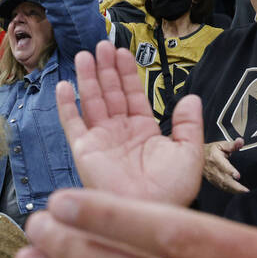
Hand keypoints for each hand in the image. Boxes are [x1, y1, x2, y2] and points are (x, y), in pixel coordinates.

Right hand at [58, 41, 204, 206]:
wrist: (149, 212)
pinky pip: (72, 123)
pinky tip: (65, 85)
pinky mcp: (83, 151)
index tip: (124, 52)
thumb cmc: (171, 190)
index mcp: (144, 132)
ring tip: (85, 55)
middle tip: (102, 45)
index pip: (133, 95)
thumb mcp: (190, 152)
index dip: (127, 73)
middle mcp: (119, 133)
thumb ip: (189, 124)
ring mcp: (100, 141)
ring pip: (91, 102)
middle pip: (110, 93)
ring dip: (87, 78)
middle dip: (106, 69)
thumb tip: (191, 97)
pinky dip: (67, 105)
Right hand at [203, 139, 248, 192]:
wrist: (197, 157)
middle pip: (224, 179)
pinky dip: (229, 191)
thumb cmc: (211, 150)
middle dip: (235, 186)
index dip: (230, 171)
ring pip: (223, 185)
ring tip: (244, 192)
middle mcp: (213, 168)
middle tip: (245, 190)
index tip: (237, 176)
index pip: (223, 165)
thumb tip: (241, 141)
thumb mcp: (221, 144)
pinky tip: (236, 192)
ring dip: (234, 190)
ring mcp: (212, 176)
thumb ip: (232, 145)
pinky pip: (221, 187)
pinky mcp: (212, 181)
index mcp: (215, 158)